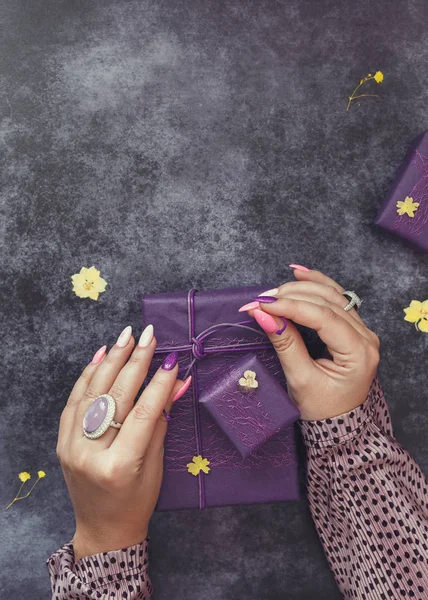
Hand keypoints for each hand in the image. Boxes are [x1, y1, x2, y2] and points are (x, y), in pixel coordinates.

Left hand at [56, 325, 188, 559]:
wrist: (103, 528)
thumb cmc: (137, 500)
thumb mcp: (156, 464)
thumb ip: (162, 420)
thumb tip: (178, 382)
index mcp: (119, 466)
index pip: (143, 414)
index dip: (159, 384)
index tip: (172, 359)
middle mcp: (90, 454)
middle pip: (116, 398)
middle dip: (135, 362)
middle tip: (149, 336)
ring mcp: (71, 447)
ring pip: (91, 394)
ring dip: (110, 361)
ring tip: (126, 337)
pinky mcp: (62, 441)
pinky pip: (74, 401)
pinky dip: (88, 376)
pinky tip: (101, 355)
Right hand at [240, 269, 379, 420]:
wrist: (339, 424)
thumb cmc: (321, 408)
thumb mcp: (300, 380)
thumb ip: (285, 344)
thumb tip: (263, 315)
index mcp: (358, 353)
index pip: (322, 317)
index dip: (289, 306)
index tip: (260, 305)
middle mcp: (366, 337)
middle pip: (327, 302)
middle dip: (290, 296)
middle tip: (259, 300)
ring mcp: (362, 330)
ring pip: (332, 295)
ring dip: (301, 288)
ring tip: (272, 291)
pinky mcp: (353, 327)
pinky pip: (336, 298)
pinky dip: (316, 285)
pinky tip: (299, 274)